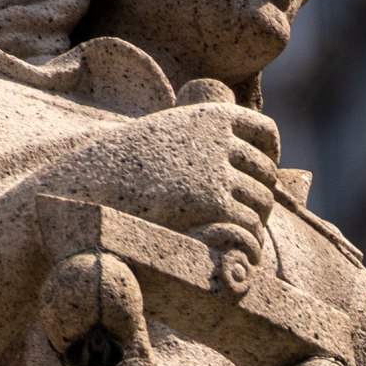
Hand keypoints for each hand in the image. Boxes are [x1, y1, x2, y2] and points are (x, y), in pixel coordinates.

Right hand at [51, 92, 280, 256]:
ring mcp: (218, 171)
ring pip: (262, 202)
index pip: (265, 132)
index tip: (260, 173)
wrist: (96, 183)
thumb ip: (206, 137)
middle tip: (246, 214)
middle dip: (260, 195)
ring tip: (240, 234)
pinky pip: (249, 224)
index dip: (269, 154)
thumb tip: (244, 154)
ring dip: (255, 220)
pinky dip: (249, 240)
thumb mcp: (169, 132)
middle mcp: (221, 139)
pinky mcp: (212, 204)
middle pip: (265, 173)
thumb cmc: (131, 163)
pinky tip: (238, 251)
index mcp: (214, 115)